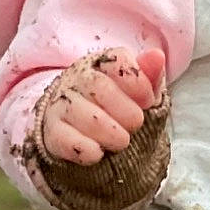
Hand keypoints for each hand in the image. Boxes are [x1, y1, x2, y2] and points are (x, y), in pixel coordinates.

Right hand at [38, 47, 166, 166]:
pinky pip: (65, 139)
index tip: (147, 101)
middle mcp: (77, 79)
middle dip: (126, 111)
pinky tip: (98, 153)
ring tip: (121, 141)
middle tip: (136, 124)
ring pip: (82, 113)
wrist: (83, 131)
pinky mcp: (53, 131)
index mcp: (101, 64)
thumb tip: (157, 56)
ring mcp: (62, 104)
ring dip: (108, 132)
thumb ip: (150, 75)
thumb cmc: (118, 107)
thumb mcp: (139, 91)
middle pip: (99, 86)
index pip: (118, 61)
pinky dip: (86, 149)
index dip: (138, 83)